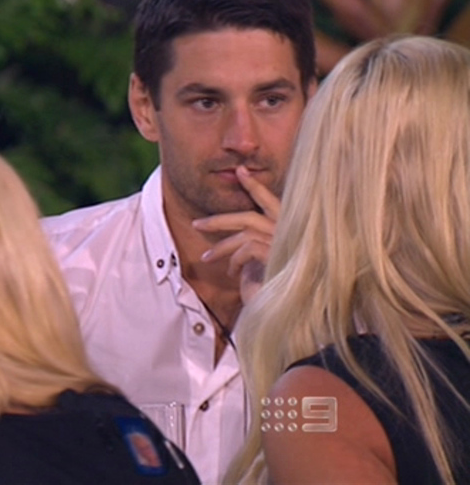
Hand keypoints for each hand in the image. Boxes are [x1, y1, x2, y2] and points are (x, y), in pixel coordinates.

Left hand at [192, 165, 279, 303]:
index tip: (241, 171)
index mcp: (291, 231)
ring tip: (205, 257)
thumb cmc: (276, 291)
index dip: (256, 186)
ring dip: (221, 245)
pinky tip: (229, 272)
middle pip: (250, 215)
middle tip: (196, 223)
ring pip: (245, 231)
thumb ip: (255, 247)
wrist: (292, 316)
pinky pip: (247, 247)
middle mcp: (292, 233)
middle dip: (220, 218)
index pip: (273, 202)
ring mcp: (287, 242)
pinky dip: (234, 258)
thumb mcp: (262, 265)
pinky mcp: (280, 254)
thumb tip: (237, 241)